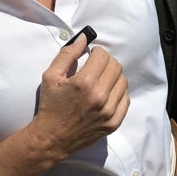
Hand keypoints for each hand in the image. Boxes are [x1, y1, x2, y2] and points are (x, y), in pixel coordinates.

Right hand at [32, 34, 129, 157]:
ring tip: (101, 81)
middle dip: (106, 62)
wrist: (51, 138)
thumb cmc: (50, 105)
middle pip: (116, 66)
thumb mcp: (51, 76)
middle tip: (97, 67)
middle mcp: (99, 96)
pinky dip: (118, 93)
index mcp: (84, 83)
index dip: (97, 52)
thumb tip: (84, 37)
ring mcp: (108, 111)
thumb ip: (68, 54)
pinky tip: (106, 94)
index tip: (91, 56)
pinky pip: (126, 99)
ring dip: (113, 77)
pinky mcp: (113, 123)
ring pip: (123, 82)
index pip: (103, 55)